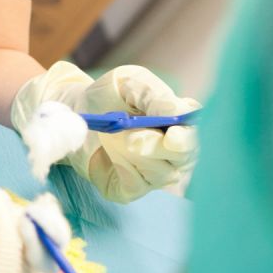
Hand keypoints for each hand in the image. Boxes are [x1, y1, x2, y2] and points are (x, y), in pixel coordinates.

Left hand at [12, 61, 199, 202]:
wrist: (77, 113)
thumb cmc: (109, 95)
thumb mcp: (129, 84)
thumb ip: (152, 96)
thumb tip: (176, 113)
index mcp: (181, 121)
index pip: (196, 134)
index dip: (187, 137)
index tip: (172, 134)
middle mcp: (176, 151)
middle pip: (182, 159)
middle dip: (154, 147)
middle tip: (128, 136)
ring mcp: (157, 172)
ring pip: (158, 174)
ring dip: (131, 154)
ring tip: (111, 135)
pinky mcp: (133, 188)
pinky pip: (135, 187)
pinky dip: (120, 170)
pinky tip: (110, 154)